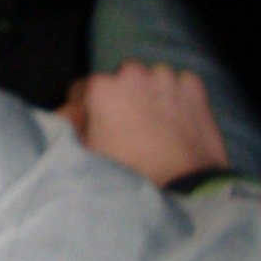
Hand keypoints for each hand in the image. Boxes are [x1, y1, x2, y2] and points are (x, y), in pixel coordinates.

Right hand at [55, 61, 228, 185]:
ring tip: (156, 121)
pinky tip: (178, 118)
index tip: (95, 123)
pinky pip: (181, 83)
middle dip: (122, 94)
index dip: (87, 107)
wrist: (182, 187)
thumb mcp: (87, 151)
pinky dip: (179, 95)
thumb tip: (68, 110)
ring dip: (152, 92)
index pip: (83, 87)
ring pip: (153, 77)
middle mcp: (132, 74)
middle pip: (120, 77)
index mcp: (101, 88)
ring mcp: (166, 79)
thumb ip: (70, 124)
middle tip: (129, 123)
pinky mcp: (193, 88)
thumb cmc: (128, 171)